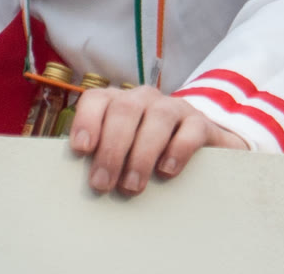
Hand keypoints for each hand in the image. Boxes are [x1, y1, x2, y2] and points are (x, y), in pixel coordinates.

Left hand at [67, 85, 247, 196]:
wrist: (201, 152)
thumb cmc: (149, 154)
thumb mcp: (124, 153)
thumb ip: (105, 158)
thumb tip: (86, 181)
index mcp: (119, 103)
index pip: (97, 99)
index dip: (86, 120)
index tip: (81, 149)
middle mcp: (144, 99)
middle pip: (125, 110)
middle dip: (111, 148)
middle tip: (103, 184)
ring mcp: (174, 108)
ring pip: (157, 118)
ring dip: (141, 153)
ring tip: (131, 185)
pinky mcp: (201, 123)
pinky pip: (191, 129)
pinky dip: (177, 150)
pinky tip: (166, 171)